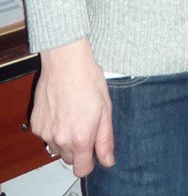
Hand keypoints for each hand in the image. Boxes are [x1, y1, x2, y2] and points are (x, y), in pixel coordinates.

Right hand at [31, 38, 114, 176]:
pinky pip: (46, 135)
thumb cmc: (88, 79)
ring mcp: (46, 132)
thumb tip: (108, 160)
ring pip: (57, 147)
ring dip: (65, 138)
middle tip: (86, 124)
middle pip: (69, 159)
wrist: (66, 61)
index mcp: (81, 137)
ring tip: (73, 114)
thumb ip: (105, 139)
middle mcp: (60, 139)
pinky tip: (61, 109)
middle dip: (78, 148)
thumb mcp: (105, 109)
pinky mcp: (36, 123)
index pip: (81, 169)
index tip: (93, 151)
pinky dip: (53, 128)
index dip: (89, 162)